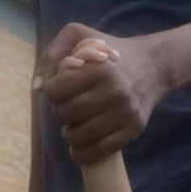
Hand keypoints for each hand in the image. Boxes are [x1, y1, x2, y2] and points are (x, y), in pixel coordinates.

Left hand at [37, 23, 165, 163]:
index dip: (52, 92)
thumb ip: (52, 55)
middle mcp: (114, 91)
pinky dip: (84, 155)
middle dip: (59, 114)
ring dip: (69, 136)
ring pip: (82, 136)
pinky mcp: (134, 129)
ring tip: (71, 129)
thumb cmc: (108, 52)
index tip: (60, 90)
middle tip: (66, 110)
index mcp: (97, 68)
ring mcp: (125, 112)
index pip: (55, 90)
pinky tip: (78, 149)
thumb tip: (37, 88)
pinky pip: (102, 150)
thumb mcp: (79, 36)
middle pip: (66, 114)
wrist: (153, 66)